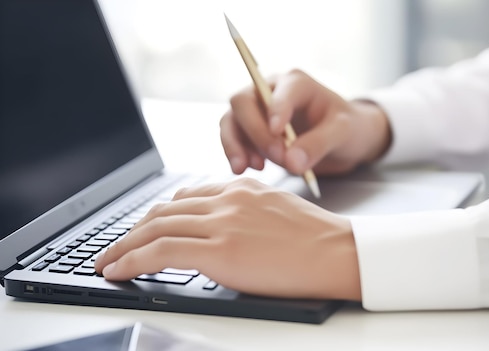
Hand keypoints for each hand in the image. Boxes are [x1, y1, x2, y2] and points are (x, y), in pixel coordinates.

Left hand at [94, 178, 361, 300]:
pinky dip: (131, 260)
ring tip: (108, 261)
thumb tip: (221, 229)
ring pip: (155, 228)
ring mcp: (222, 222)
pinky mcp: (219, 249)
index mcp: (241, 188)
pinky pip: (161, 251)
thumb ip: (245, 212)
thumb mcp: (277, 211)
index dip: (157, 215)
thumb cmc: (316, 240)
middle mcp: (227, 199)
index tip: (144, 229)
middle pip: (163, 210)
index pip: (185, 198)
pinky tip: (118, 270)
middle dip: (133, 230)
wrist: (337, 252)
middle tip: (115, 247)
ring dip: (123, 246)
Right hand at [221, 69, 390, 175]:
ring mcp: (257, 111)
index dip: (275, 109)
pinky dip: (236, 153)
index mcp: (297, 83)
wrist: (343, 140)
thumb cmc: (347, 128)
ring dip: (235, 144)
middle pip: (243, 102)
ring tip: (253, 167)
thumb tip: (291, 162)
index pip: (278, 90)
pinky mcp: (251, 131)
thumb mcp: (342, 133)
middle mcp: (270, 91)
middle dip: (255, 132)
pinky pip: (233, 138)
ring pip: (231, 120)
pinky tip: (250, 168)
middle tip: (278, 157)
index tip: (278, 133)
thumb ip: (319, 144)